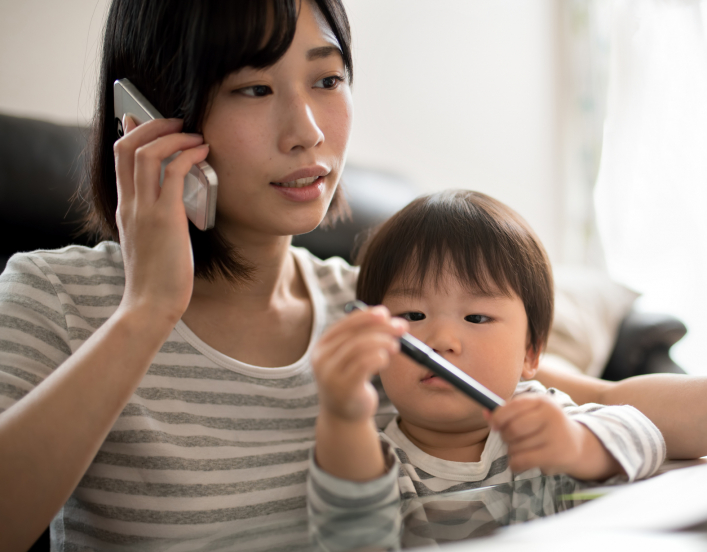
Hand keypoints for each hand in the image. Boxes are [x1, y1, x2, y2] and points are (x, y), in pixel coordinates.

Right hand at [113, 115, 209, 323]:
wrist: (150, 305)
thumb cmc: (156, 279)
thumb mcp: (148, 242)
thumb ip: (153, 219)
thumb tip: (173, 204)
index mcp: (125, 208)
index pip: (119, 159)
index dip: (131, 133)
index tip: (142, 119)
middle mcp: (130, 204)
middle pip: (127, 146)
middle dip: (152, 125)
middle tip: (175, 121)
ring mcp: (144, 209)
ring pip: (147, 152)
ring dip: (173, 135)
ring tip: (194, 134)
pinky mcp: (165, 217)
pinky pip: (173, 172)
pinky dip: (188, 154)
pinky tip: (203, 153)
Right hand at [312, 306, 407, 422]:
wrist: (344, 416)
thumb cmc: (352, 381)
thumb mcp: (352, 357)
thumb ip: (363, 337)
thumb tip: (387, 317)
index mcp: (323, 346)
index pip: (345, 324)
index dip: (366, 316)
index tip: (385, 313)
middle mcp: (322, 358)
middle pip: (354, 334)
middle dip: (381, 327)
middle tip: (401, 328)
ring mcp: (330, 374)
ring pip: (359, 347)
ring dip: (382, 342)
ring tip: (395, 346)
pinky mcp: (343, 388)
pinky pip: (363, 364)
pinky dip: (378, 357)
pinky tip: (385, 359)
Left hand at [485, 394, 621, 480]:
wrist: (578, 445)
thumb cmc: (546, 427)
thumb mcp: (530, 414)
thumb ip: (507, 412)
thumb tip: (484, 412)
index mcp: (542, 400)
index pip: (512, 406)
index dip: (498, 417)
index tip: (494, 426)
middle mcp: (550, 414)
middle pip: (512, 428)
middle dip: (505, 437)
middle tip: (511, 440)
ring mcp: (555, 434)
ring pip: (515, 446)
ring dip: (512, 451)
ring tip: (523, 450)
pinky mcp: (556, 454)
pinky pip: (521, 461)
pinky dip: (514, 464)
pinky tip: (520, 463)